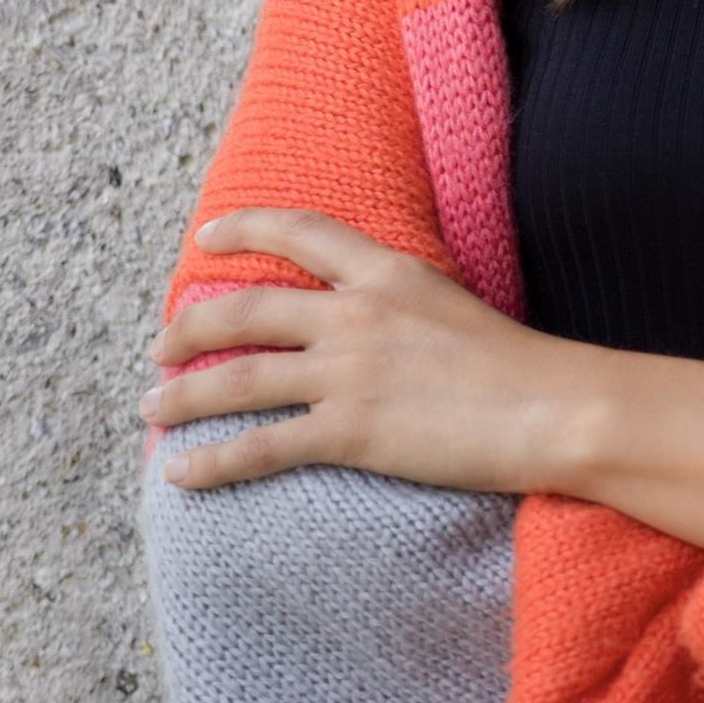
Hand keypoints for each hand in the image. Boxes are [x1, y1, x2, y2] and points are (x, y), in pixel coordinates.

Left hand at [146, 209, 594, 497]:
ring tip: (151, 407)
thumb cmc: (520, 364)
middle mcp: (356, 314)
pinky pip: (260, 447)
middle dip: (189, 328)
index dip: (246, 228)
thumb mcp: (454, 304)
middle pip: (245, 311)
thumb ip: (401, 302)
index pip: (301, 232)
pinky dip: (211, 462)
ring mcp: (349, 374)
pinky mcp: (349, 432)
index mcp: (387, 273)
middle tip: (160, 346)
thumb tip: (364, 314)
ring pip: (237, 379)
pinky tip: (180, 474)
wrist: (552, 407)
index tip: (208, 236)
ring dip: (181, 395)